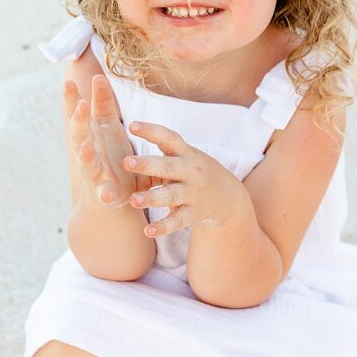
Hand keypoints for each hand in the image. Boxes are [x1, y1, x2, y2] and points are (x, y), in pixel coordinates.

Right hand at [64, 75, 157, 208]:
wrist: (110, 195)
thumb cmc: (109, 155)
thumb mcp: (107, 126)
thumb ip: (103, 102)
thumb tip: (98, 76)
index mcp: (89, 134)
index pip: (76, 114)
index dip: (71, 99)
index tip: (68, 82)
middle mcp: (87, 151)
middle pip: (79, 134)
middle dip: (79, 121)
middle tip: (82, 105)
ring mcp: (93, 172)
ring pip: (86, 162)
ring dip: (85, 155)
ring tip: (85, 148)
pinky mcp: (104, 192)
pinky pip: (103, 192)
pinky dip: (104, 192)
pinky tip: (106, 193)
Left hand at [122, 120, 244, 237]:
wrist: (230, 198)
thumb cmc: (197, 172)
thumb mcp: (187, 157)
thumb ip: (164, 152)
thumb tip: (131, 143)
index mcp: (187, 154)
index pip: (169, 138)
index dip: (151, 131)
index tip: (131, 125)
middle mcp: (191, 172)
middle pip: (168, 166)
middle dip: (147, 164)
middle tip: (126, 161)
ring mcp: (193, 194)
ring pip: (171, 195)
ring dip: (152, 198)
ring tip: (134, 200)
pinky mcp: (194, 214)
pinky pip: (177, 221)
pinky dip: (163, 227)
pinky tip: (148, 231)